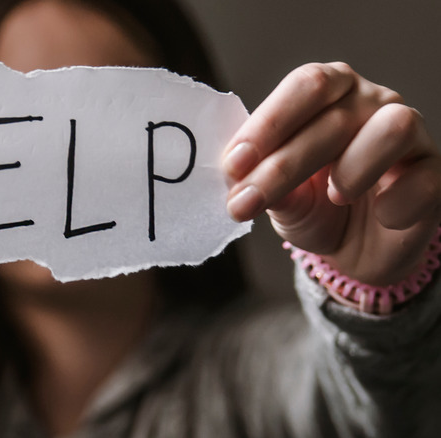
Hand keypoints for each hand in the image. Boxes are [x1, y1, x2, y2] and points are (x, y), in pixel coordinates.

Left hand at [223, 62, 440, 285]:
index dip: (268, 124)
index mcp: (329, 93)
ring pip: (393, 127)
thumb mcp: (281, 198)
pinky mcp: (435, 174)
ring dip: (353, 167)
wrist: (354, 250)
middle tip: (246, 203)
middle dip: (283, 167)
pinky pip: (424, 179)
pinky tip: (380, 215)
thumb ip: (265, 184)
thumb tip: (240, 178)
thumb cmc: (313, 207)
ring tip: (334, 196)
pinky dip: (397, 201)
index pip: (306, 86)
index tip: (234, 164)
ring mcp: (410, 136)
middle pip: (334, 118)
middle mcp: (371, 102)